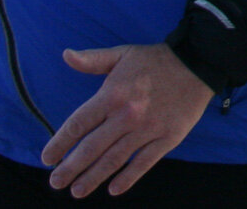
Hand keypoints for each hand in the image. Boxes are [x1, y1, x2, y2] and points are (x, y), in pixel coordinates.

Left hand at [41, 43, 212, 196]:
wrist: (200, 62)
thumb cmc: (157, 59)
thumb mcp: (123, 54)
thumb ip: (92, 60)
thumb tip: (65, 55)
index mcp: (112, 95)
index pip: (78, 125)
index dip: (59, 143)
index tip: (47, 159)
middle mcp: (127, 115)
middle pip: (91, 148)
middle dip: (70, 168)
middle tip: (55, 183)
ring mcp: (148, 129)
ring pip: (114, 159)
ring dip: (93, 177)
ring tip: (77, 191)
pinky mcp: (168, 137)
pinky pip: (145, 162)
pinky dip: (128, 177)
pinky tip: (114, 189)